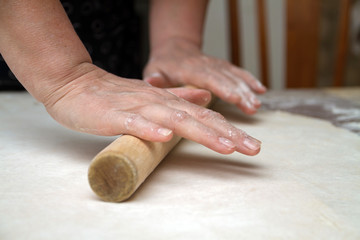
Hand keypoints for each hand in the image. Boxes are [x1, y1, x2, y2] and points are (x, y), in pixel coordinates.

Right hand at [43, 63, 260, 154]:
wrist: (76, 84)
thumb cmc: (113, 95)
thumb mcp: (152, 96)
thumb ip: (178, 97)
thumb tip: (205, 97)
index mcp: (166, 100)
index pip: (203, 115)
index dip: (228, 129)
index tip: (250, 144)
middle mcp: (157, 102)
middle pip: (198, 118)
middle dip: (227, 134)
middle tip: (253, 148)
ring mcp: (137, 108)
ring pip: (173, 119)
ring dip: (200, 132)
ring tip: (225, 146)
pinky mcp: (115, 116)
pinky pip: (134, 123)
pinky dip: (149, 129)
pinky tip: (165, 137)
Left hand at [144, 38, 266, 114]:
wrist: (174, 48)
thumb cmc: (163, 64)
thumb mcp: (154, 70)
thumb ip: (156, 78)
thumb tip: (152, 81)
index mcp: (190, 69)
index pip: (209, 78)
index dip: (224, 88)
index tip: (236, 99)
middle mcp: (206, 65)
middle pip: (227, 79)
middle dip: (241, 94)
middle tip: (252, 109)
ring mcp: (216, 65)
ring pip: (235, 76)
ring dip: (248, 90)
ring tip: (256, 105)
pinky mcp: (222, 66)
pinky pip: (238, 72)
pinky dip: (250, 80)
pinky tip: (261, 90)